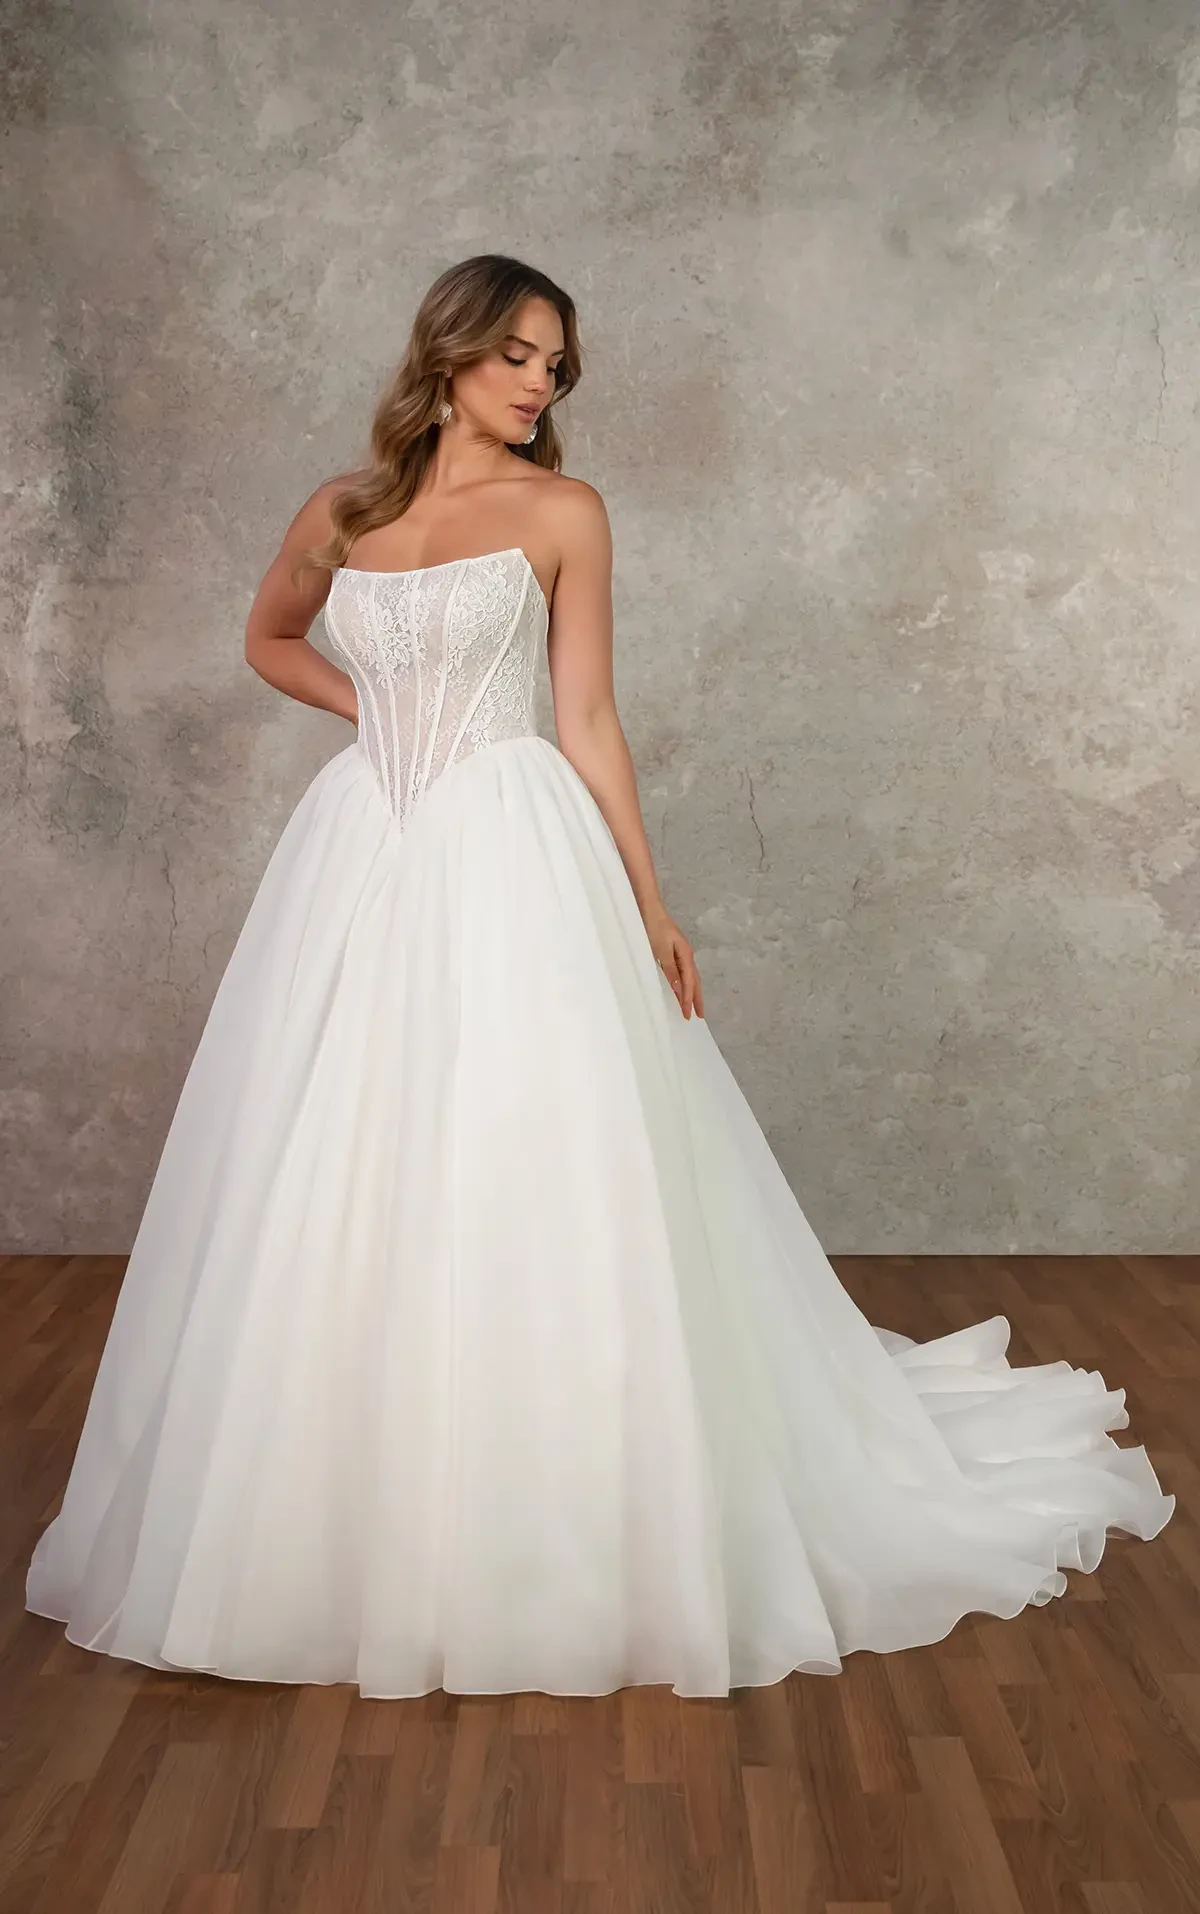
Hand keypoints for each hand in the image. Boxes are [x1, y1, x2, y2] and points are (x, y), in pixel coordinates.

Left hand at [642, 904, 704, 1019]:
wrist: (650, 909)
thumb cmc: (654, 928)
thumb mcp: (662, 951)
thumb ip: (670, 971)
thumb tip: (679, 990)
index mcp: (686, 956)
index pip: (689, 983)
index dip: (689, 1000)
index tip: (688, 1015)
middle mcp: (686, 956)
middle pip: (695, 981)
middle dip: (697, 999)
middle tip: (700, 1015)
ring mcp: (681, 953)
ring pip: (690, 977)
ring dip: (692, 992)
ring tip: (694, 1005)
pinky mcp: (674, 951)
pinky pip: (683, 972)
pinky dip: (685, 983)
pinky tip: (681, 988)